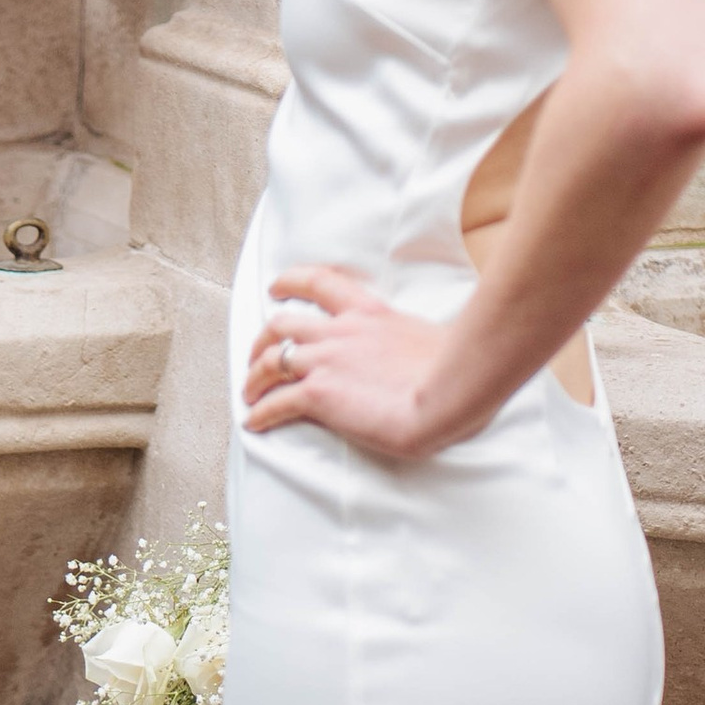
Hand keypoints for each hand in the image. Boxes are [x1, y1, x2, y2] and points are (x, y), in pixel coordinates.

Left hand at [242, 265, 472, 460]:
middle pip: (281, 325)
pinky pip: (275, 403)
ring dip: (252, 378)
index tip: (277, 286)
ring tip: (249, 394)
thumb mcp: (428, 338)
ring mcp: (325, 361)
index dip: (291, 281)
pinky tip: (254, 422)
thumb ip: (408, 342)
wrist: (450, 390)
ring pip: (269, 362)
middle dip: (262, 339)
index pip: (320, 282)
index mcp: (369, 312)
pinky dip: (259, 413)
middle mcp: (339, 332)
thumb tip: (421, 357)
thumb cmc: (455, 369)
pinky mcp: (319, 394)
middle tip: (256, 354)